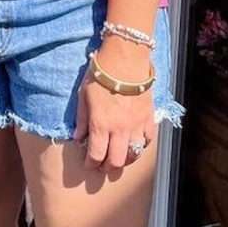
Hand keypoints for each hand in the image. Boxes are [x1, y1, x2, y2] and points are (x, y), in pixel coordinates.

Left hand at [73, 38, 154, 172]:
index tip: (88, 163)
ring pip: (133, 155)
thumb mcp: (83, 95)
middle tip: (102, 164)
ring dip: (124, 160)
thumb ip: (82, 119)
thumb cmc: (100, 75)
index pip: (96, 155)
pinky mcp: (148, 118)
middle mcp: (119, 129)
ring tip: (118, 157)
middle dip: (106, 167)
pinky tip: (133, 143)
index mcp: (101, 124)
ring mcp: (136, 125)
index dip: (90, 164)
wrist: (125, 59)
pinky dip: (140, 146)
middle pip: (115, 161)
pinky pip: (147, 141)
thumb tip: (78, 137)